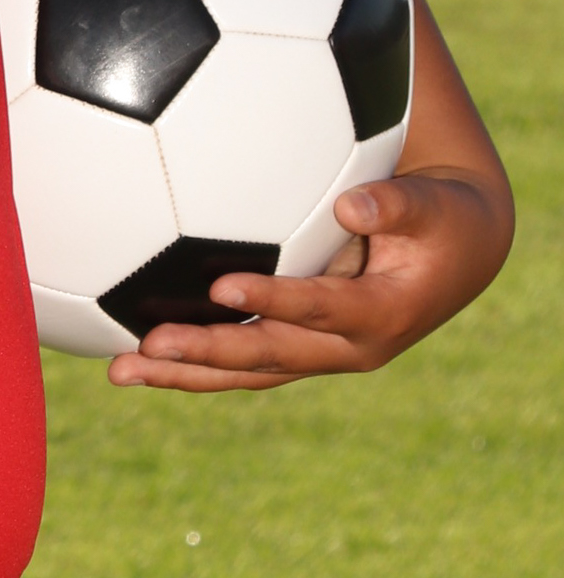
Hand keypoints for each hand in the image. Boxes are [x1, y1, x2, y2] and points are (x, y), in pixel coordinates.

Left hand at [107, 166, 513, 392]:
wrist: (457, 257)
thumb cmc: (441, 219)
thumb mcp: (433, 206)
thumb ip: (395, 204)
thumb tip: (351, 203)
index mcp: (380, 316)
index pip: (319, 310)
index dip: (274, 300)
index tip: (222, 286)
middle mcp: (346, 348)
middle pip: (268, 357)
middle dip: (208, 354)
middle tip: (149, 345)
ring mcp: (319, 354)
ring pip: (245, 372)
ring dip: (183, 374)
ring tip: (119, 372)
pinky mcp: (299, 349)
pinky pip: (241, 363)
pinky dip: (192, 364)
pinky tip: (137, 356)